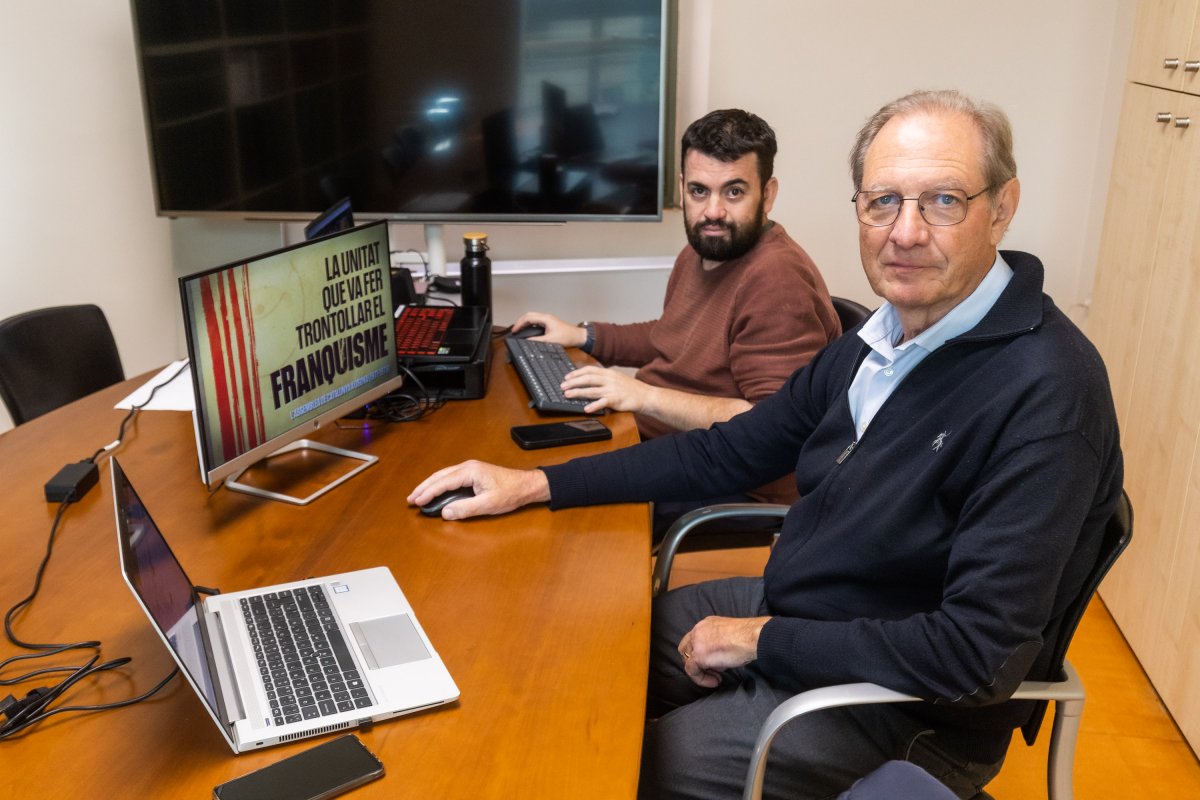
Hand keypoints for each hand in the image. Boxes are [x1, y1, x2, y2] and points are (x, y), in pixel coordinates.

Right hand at [408, 460, 550, 519]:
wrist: (526, 485)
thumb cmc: (510, 493)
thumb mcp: (488, 504)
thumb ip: (465, 509)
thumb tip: (445, 512)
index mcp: (470, 471)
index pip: (443, 482)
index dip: (428, 493)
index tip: (417, 501)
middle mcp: (468, 467)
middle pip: (439, 476)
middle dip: (424, 488)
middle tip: (411, 499)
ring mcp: (470, 469)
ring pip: (443, 476)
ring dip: (430, 485)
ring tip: (418, 495)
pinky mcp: (473, 473)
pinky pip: (451, 477)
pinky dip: (440, 484)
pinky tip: (435, 491)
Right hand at [513, 312, 586, 347]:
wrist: (578, 337)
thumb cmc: (567, 337)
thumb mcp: (550, 341)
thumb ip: (537, 340)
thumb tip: (526, 341)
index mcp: (546, 319)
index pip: (528, 318)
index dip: (519, 324)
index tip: (514, 330)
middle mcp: (546, 317)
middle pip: (529, 315)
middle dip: (520, 321)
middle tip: (515, 330)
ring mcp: (548, 319)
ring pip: (532, 317)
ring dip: (525, 322)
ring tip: (519, 330)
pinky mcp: (550, 323)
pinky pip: (536, 321)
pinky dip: (530, 324)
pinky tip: (528, 330)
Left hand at [561, 365, 654, 414]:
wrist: (645, 396)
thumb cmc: (630, 388)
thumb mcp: (617, 378)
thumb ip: (604, 378)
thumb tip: (589, 379)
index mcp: (608, 373)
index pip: (589, 370)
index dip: (576, 373)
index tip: (567, 376)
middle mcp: (609, 379)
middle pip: (588, 379)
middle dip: (573, 382)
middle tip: (562, 386)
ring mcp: (612, 390)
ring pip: (592, 390)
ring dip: (578, 392)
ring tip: (568, 395)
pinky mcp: (616, 400)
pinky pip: (603, 402)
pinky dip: (594, 405)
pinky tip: (586, 408)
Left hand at [677, 616, 769, 687]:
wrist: (752, 637)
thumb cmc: (748, 637)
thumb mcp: (729, 635)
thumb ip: (718, 644)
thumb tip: (718, 659)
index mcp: (706, 624)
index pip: (694, 639)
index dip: (700, 652)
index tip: (713, 662)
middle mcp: (698, 630)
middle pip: (686, 649)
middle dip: (697, 662)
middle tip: (712, 671)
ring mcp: (696, 643)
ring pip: (688, 660)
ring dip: (701, 671)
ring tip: (717, 677)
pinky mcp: (698, 655)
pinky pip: (692, 671)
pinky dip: (701, 679)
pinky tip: (715, 681)